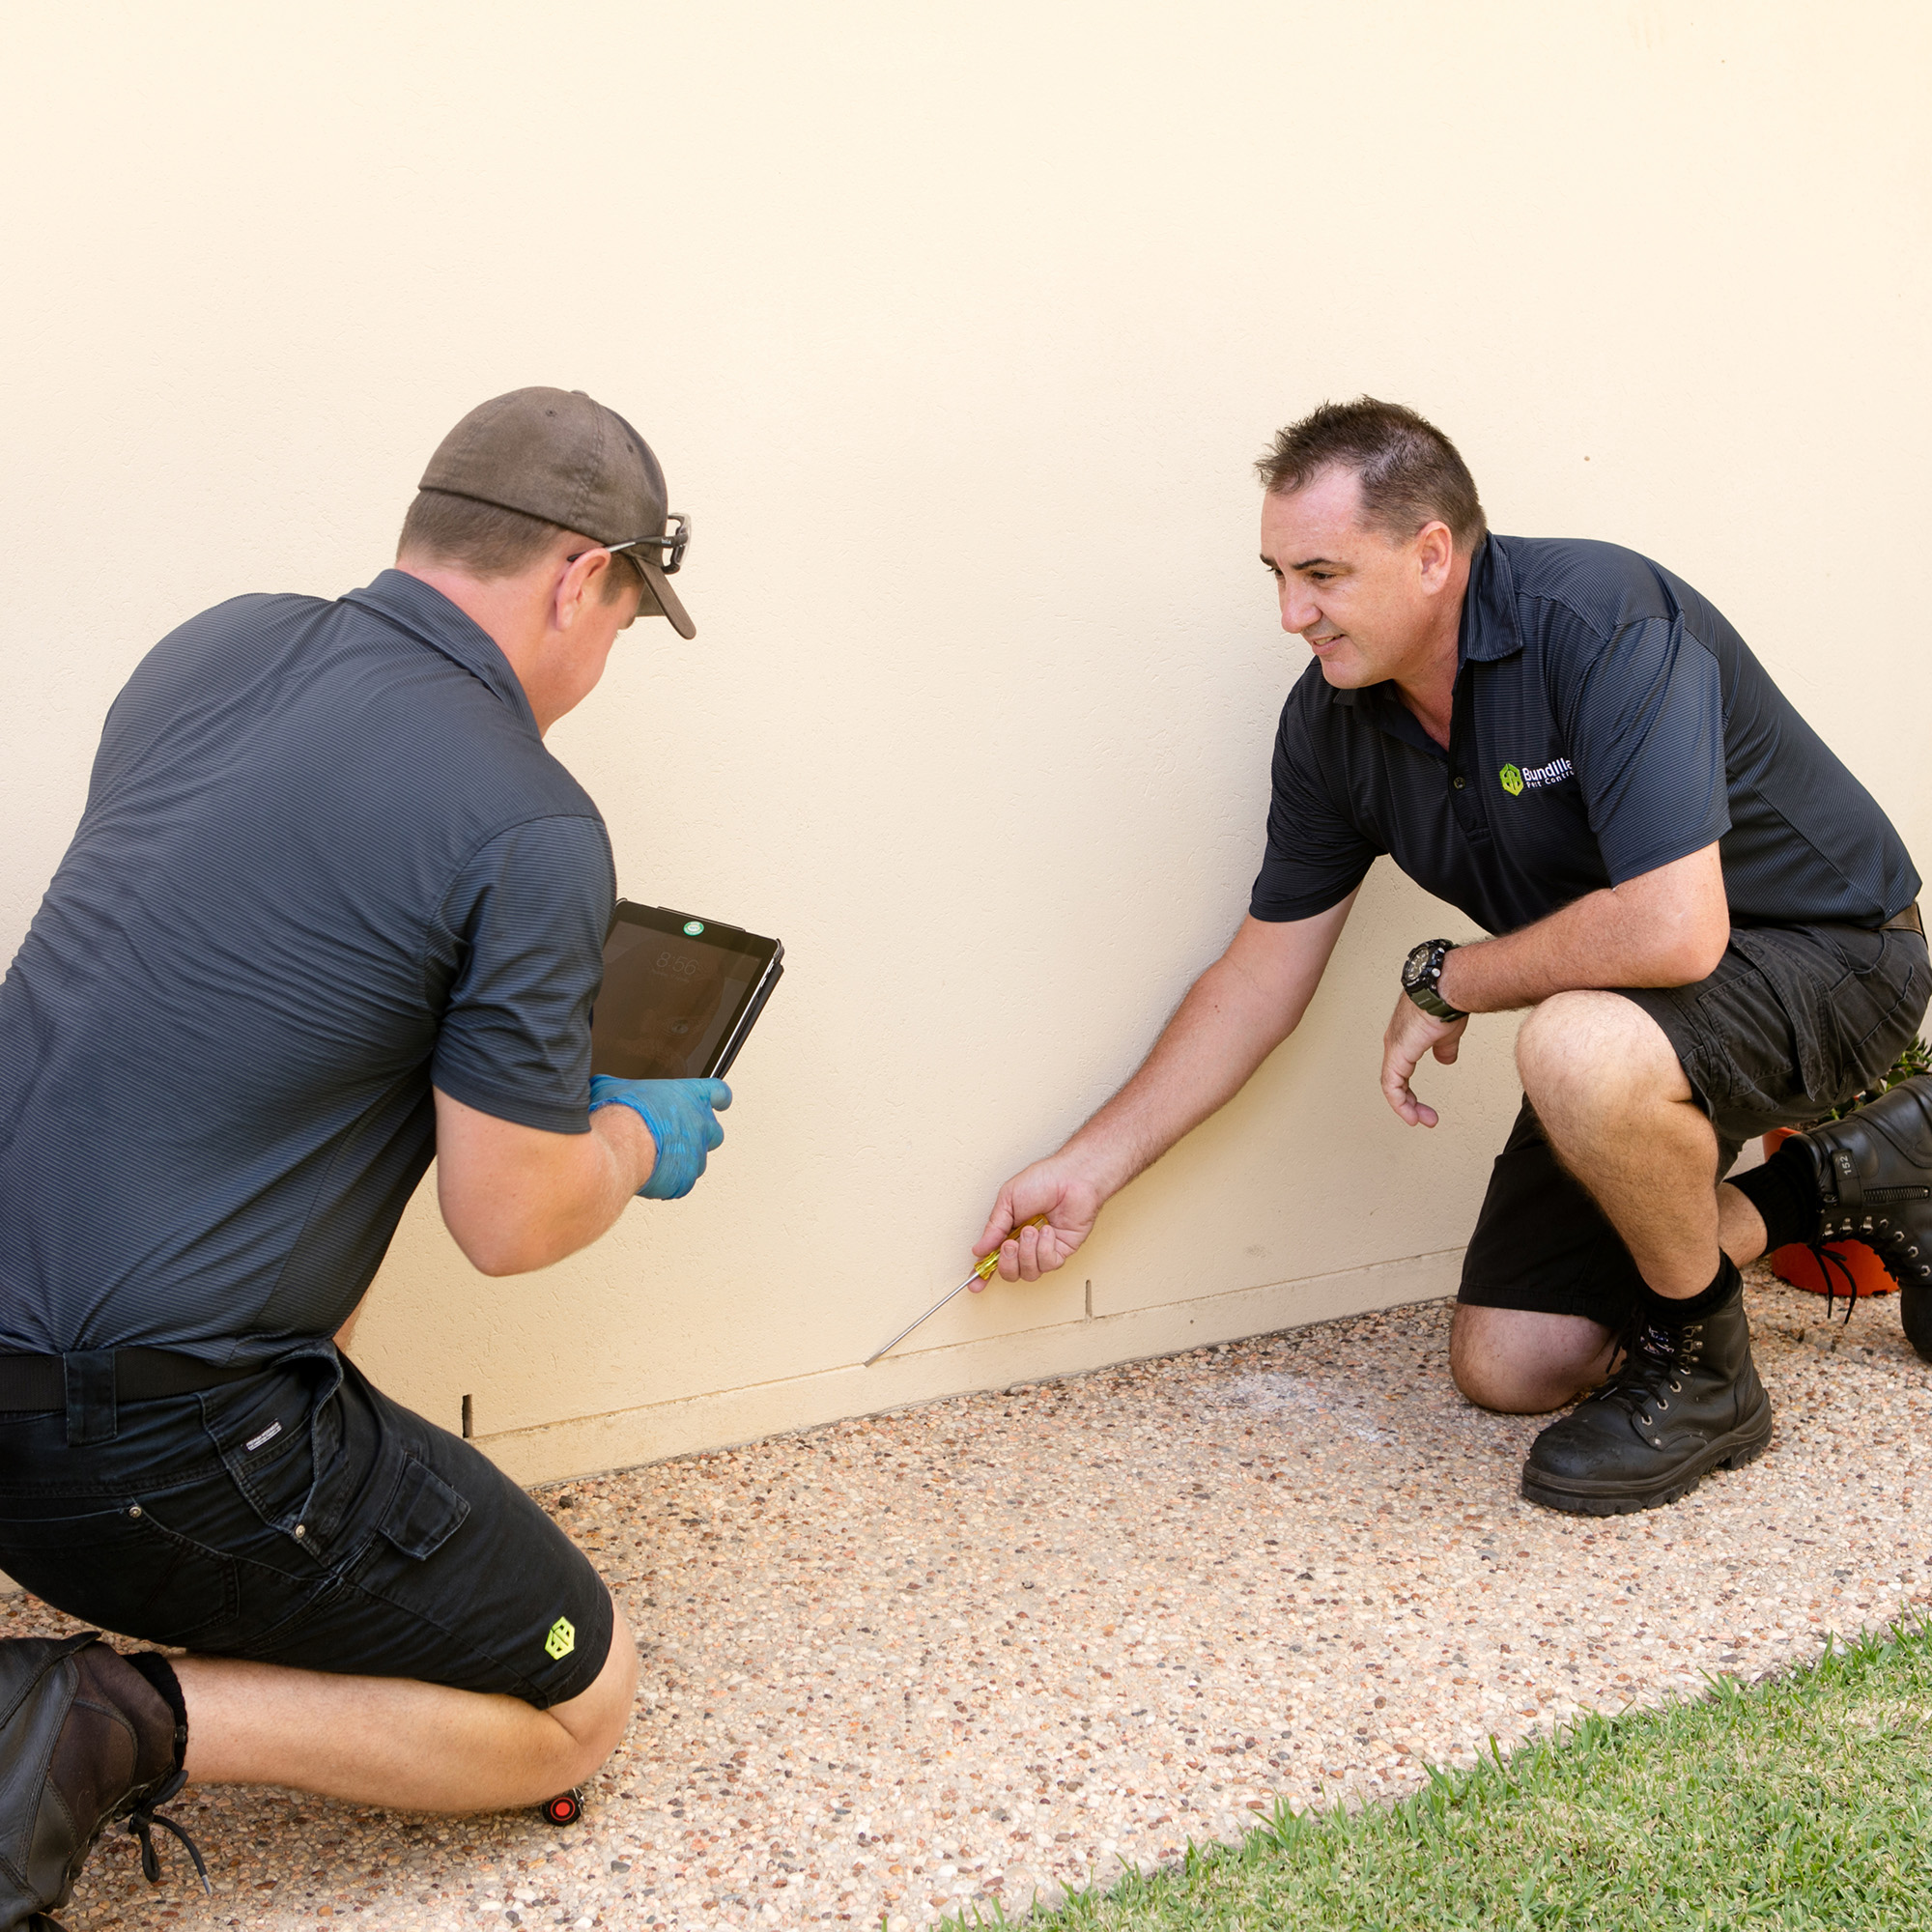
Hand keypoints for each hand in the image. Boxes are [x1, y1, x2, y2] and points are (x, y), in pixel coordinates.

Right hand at [588, 1075, 731, 1198]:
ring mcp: (696, 1154)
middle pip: (714, 1132)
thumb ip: (620, 1086)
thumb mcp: (614, 1086)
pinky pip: (682, 1183)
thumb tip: (604, 1086)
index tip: (719, 1101)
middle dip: (699, 1136)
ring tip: (658, 1160)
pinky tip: (651, 1175)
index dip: (718, 1098)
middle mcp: (699, 1125)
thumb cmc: (622, 1113)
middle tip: (678, 1138)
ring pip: (699, 1161)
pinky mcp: (685, 1180)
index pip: (718, 1093)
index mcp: (690, 1096)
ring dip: (683, 1161)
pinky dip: (669, 1181)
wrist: (620, 1145)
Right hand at [973, 1154, 1107, 1283]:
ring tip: (1031, 1230)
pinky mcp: (1061, 1252)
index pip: (994, 1259)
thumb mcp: (1008, 1200)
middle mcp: (1026, 1244)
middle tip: (1009, 1244)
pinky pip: (1047, 1264)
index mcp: (1009, 1231)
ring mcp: (1044, 1249)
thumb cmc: (1043, 1180)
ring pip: (1029, 1273)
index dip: (984, 1273)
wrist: (1071, 1178)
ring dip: (1027, 1252)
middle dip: (1007, 1262)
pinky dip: (1044, 1249)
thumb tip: (979, 1249)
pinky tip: (1048, 1231)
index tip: (974, 1284)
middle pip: (1011, 1273)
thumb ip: (994, 1227)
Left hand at [1380, 993, 1467, 1127]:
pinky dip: (1399, 1102)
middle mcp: (1395, 1043)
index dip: (1409, 1091)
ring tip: (1420, 1120)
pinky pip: (1391, 1085)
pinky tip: (1410, 1113)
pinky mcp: (1397, 1053)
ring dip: (1406, 1106)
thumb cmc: (1446, 1003)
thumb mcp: (1447, 1033)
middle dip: (1409, 1102)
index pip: (1400, 1070)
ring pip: (1391, 1085)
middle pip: (1394, 1080)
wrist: (1445, 990)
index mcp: (1406, 1038)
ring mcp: (1394, 1048)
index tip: (1420, 1107)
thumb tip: (1445, 1059)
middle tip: (1424, 1117)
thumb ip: (1444, 1049)